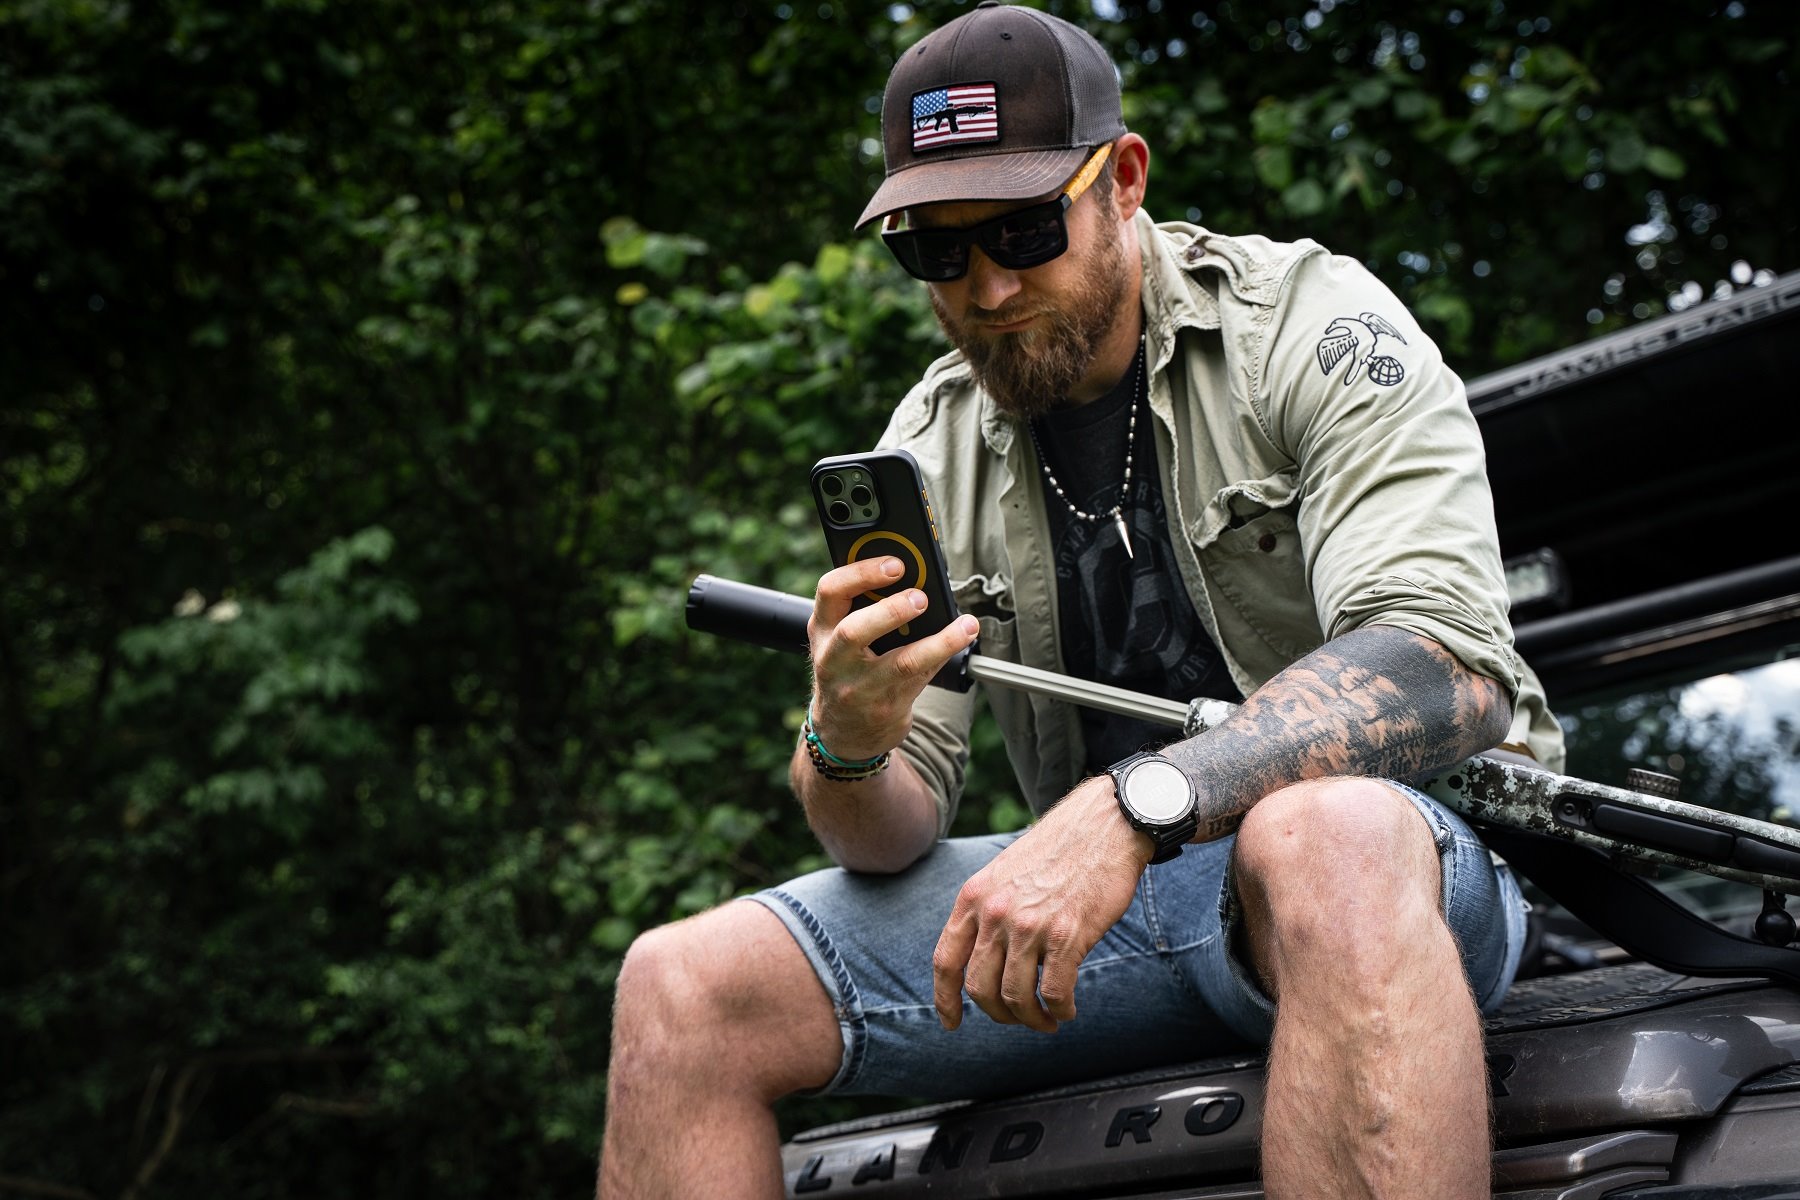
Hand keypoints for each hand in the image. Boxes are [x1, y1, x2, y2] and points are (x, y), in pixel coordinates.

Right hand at [807, 556, 978, 761]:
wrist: (844, 731)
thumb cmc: (847, 670)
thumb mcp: (838, 638)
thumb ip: (863, 607)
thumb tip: (915, 575)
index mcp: (822, 629)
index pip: (830, 591)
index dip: (861, 573)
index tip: (895, 563)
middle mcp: (834, 658)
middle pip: (854, 630)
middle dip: (890, 610)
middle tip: (920, 597)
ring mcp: (860, 687)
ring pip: (901, 663)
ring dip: (937, 641)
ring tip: (963, 624)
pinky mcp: (887, 706)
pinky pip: (922, 678)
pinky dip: (946, 653)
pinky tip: (964, 636)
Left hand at [933, 777, 1154, 1033]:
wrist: (1103, 826)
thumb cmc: (1058, 853)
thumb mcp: (1004, 875)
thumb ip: (988, 913)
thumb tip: (985, 964)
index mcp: (974, 897)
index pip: (946, 961)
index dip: (945, 999)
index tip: (953, 1023)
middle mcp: (995, 912)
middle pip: (979, 987)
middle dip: (999, 1014)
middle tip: (1020, 1018)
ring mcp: (1029, 924)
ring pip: (1015, 997)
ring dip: (1032, 1019)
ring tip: (1048, 1020)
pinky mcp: (1067, 935)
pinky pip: (1055, 992)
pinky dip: (1061, 1009)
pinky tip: (1068, 1009)